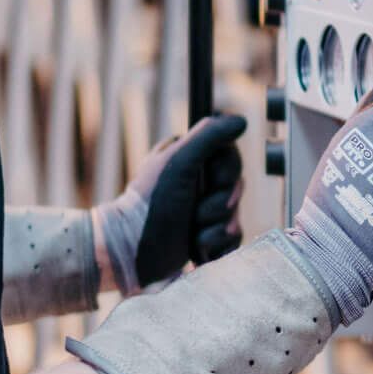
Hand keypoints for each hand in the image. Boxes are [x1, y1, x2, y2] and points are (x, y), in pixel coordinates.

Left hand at [94, 114, 247, 290]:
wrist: (132, 253)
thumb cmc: (151, 204)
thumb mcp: (179, 162)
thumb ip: (209, 136)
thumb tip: (240, 120)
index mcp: (188, 161)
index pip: (229, 157)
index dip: (228, 172)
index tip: (215, 181)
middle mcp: (196, 184)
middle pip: (235, 187)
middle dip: (220, 205)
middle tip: (197, 213)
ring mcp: (201, 212)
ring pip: (234, 215)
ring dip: (217, 228)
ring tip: (195, 237)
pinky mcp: (206, 239)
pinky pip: (231, 239)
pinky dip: (219, 245)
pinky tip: (201, 251)